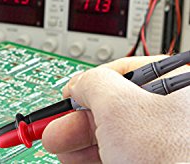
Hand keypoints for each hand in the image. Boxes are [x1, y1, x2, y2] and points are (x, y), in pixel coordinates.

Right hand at [41, 56, 189, 163]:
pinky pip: (124, 156)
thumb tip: (79, 85)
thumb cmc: (171, 152)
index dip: (86, 84)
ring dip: (80, 142)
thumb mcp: (117, 103)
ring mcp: (169, 142)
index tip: (66, 98)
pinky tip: (78, 162)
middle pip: (114, 108)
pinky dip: (98, 158)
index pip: (120, 72)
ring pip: (116, 137)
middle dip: (76, 120)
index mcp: (172, 83)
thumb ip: (91, 83)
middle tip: (54, 130)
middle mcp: (172, 111)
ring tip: (59, 150)